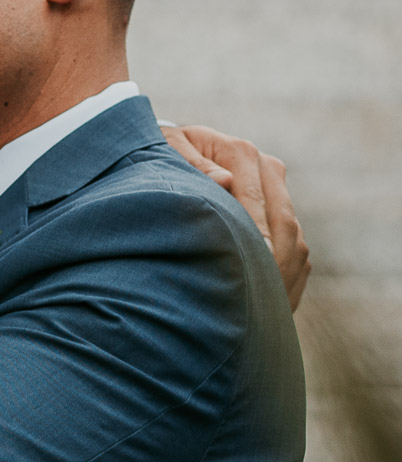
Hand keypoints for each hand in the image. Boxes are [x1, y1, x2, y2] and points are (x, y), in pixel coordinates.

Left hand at [161, 124, 310, 310]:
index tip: (253, 268)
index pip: (255, 200)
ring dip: (286, 274)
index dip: (256, 236)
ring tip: (267, 309)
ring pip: (296, 240)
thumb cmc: (162, 157)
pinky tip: (271, 306)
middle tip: (262, 299)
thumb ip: (191, 165)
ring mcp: (279, 195)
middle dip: (275, 263)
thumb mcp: (166, 152)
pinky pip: (298, 252)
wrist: (174, 155)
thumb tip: (224, 181)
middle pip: (284, 223)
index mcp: (241, 154)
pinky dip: (290, 279)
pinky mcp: (283, 217)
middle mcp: (267, 171)